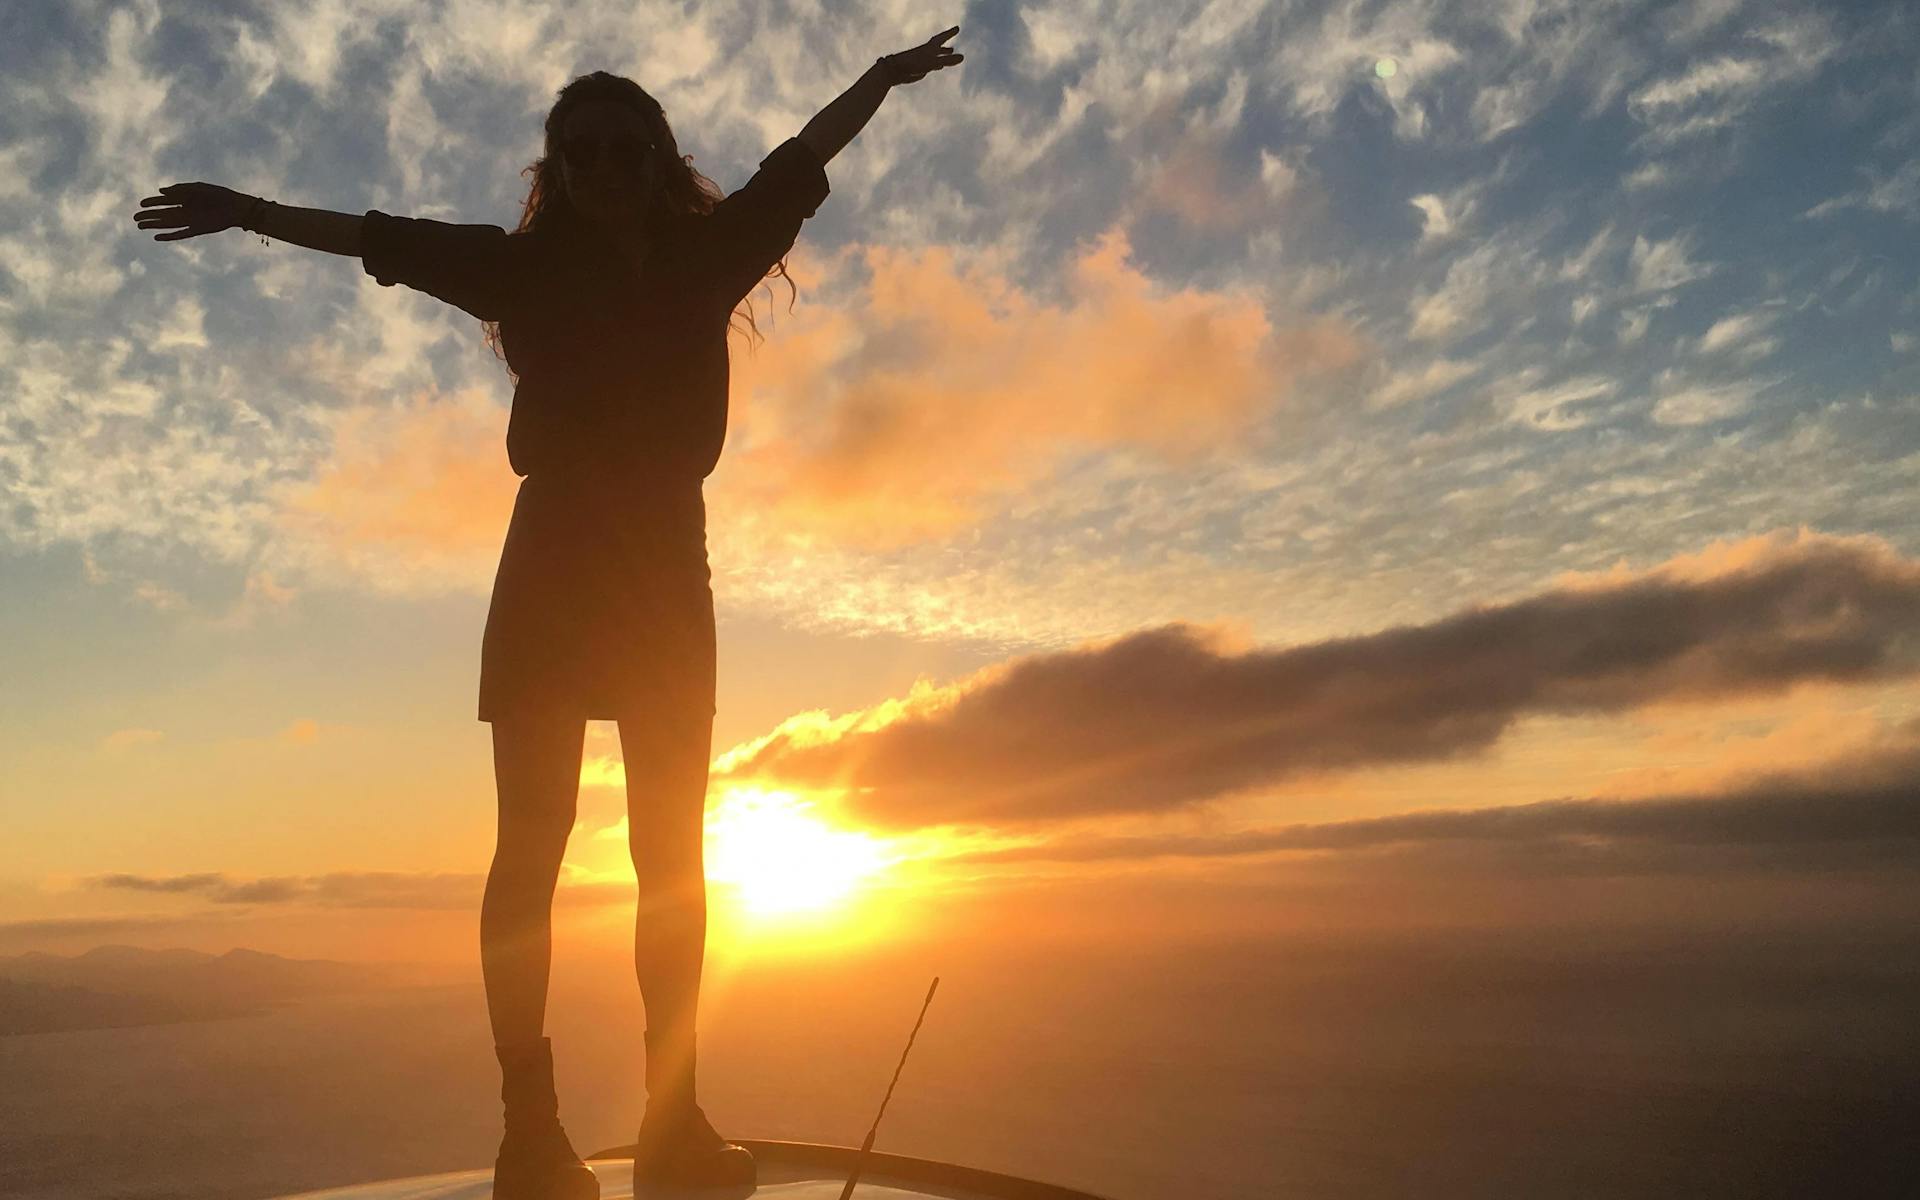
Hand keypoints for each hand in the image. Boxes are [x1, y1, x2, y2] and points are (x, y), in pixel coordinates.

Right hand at [134, 182, 255, 240]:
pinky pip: (180, 234)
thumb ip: (179, 189)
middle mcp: (185, 211)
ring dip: (154, 225)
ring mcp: (190, 221)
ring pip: (168, 224)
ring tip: (140, 225)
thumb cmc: (218, 194)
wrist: (236, 207)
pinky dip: (168, 236)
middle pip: (163, 214)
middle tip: (135, 217)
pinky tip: (157, 237)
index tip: (141, 204)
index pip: (164, 201)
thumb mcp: (197, 188)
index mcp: (185, 199)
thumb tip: (160, 190)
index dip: (152, 203)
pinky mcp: (196, 230)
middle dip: (149, 215)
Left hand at [881, 26, 962, 84]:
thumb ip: (947, 60)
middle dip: (947, 38)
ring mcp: (923, 60)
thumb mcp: (932, 62)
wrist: (895, 71)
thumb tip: (962, 57)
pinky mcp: (919, 69)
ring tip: (950, 51)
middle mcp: (926, 52)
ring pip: (935, 54)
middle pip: (938, 44)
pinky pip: (932, 64)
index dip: (950, 33)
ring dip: (943, 52)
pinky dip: (937, 63)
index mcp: (929, 48)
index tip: (957, 28)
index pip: (942, 38)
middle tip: (953, 34)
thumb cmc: (913, 64)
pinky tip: (938, 67)